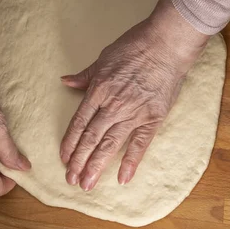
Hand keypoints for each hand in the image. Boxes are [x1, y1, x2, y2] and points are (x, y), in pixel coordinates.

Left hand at [59, 0, 208, 191]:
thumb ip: (85, 75)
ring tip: (87, 183)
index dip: (70, 142)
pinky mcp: (153, 117)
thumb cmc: (134, 47)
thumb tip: (66, 82)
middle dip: (79, 160)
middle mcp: (113, 105)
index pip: (80, 122)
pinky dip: (131, 162)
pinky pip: (140, 144)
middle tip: (71, 179)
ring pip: (110, 144)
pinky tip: (122, 178)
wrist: (165, 45)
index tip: (64, 158)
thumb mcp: (103, 58)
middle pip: (92, 137)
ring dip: (97, 165)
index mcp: (99, 89)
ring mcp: (133, 113)